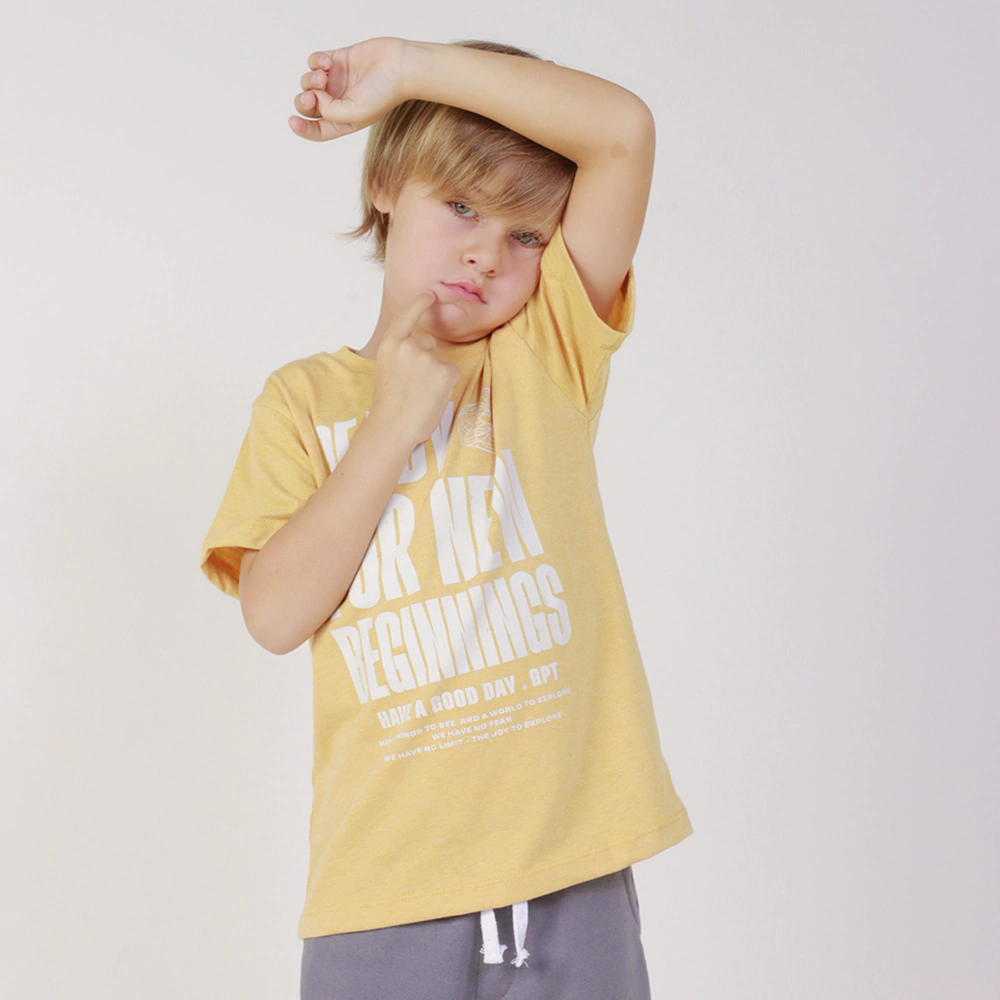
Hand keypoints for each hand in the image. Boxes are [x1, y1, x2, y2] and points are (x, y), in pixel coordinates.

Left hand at [289, 37, 409, 141]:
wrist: (399, 66)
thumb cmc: (384, 94)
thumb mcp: (355, 114)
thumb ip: (329, 112)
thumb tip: (314, 96)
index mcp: (343, 122)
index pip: (317, 130)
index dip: (302, 128)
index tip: (292, 121)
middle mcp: (338, 103)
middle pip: (307, 105)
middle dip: (304, 101)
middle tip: (312, 95)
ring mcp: (337, 81)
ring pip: (308, 82)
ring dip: (311, 79)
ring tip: (324, 75)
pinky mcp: (337, 61)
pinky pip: (314, 61)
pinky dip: (316, 62)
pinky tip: (327, 62)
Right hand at [368, 290, 461, 449]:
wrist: (392, 427)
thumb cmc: (390, 404)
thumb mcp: (388, 369)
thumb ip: (402, 353)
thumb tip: (425, 347)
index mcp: (390, 344)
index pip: (407, 317)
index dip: (419, 304)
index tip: (429, 294)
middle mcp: (408, 345)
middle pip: (428, 342)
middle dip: (427, 358)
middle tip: (413, 385)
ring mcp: (427, 356)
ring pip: (441, 358)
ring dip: (436, 373)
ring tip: (421, 393)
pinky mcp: (444, 370)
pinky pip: (451, 372)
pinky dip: (446, 384)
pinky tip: (432, 396)